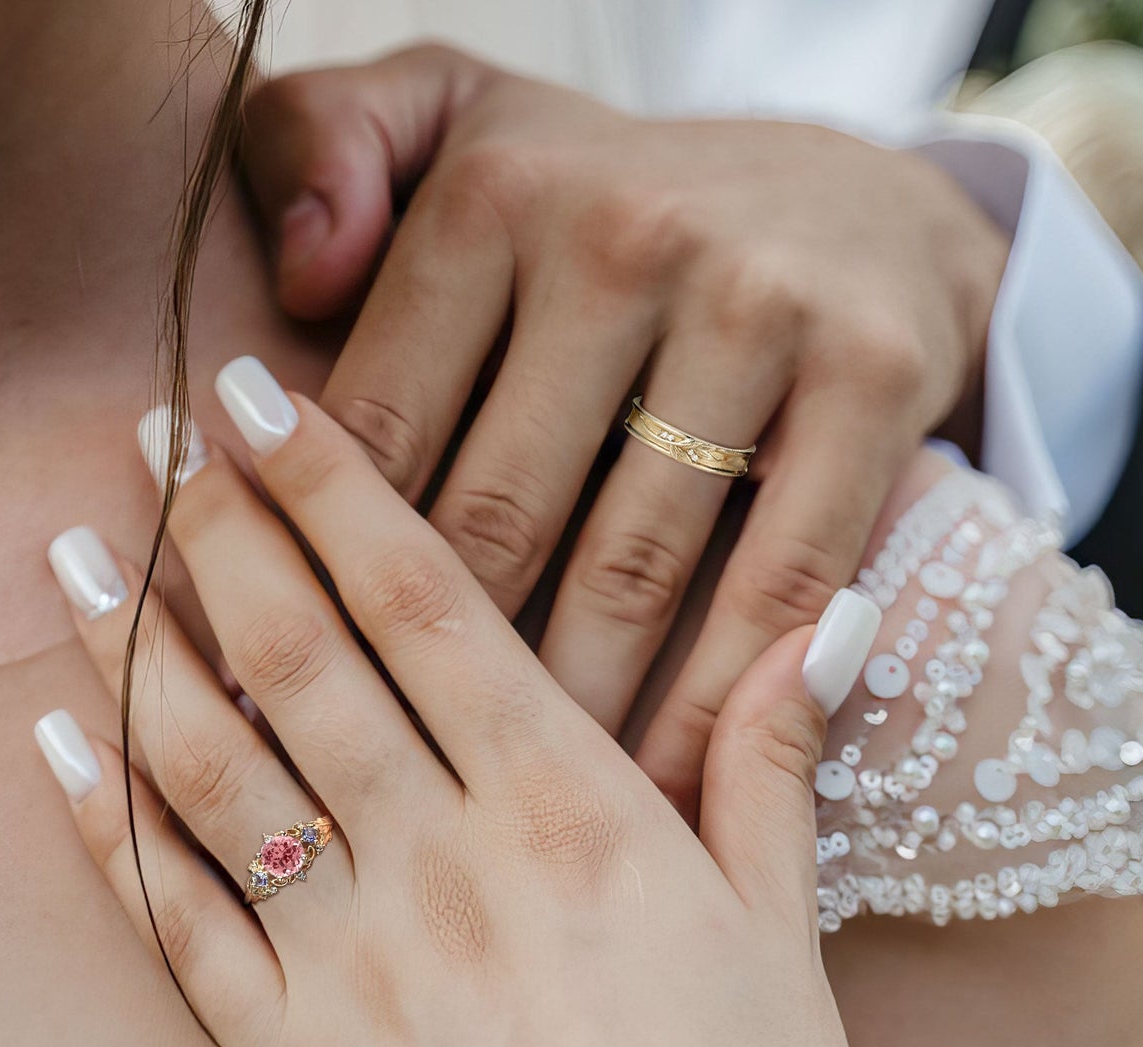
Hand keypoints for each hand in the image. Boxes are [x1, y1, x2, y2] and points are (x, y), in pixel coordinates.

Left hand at [40, 361, 937, 1046]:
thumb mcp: (783, 927)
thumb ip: (774, 756)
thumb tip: (829, 614)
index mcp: (574, 810)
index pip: (423, 600)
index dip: (332, 484)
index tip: (260, 396)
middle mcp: (448, 864)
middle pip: (300, 654)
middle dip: (216, 527)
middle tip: (155, 431)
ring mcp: (358, 969)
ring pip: (215, 768)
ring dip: (137, 646)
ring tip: (77, 551)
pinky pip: (176, 924)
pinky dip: (107, 824)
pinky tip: (63, 743)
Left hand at [241, 45, 1008, 815]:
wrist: (862, 196)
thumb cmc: (626, 192)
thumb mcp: (463, 111)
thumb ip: (333, 146)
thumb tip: (287, 279)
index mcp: (496, 191)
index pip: (373, 428)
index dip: (308, 579)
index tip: (269, 701)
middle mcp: (620, 237)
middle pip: (490, 517)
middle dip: (425, 679)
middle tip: (366, 805)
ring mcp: (758, 305)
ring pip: (627, 570)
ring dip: (567, 715)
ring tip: (497, 838)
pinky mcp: (873, 378)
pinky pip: (771, 582)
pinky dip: (713, 697)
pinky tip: (656, 785)